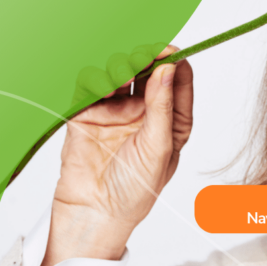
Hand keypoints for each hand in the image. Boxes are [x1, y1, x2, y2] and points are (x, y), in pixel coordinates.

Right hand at [36, 44, 192, 265]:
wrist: (94, 214)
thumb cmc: (135, 192)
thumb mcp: (159, 148)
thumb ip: (163, 107)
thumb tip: (169, 69)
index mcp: (173, 119)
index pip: (178, 79)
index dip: (175, 61)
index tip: (170, 51)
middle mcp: (146, 111)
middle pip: (148, 69)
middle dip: (147, 57)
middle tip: (145, 54)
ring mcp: (116, 110)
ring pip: (120, 71)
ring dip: (122, 65)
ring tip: (123, 76)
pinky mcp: (88, 112)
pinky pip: (91, 84)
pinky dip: (96, 78)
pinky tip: (103, 86)